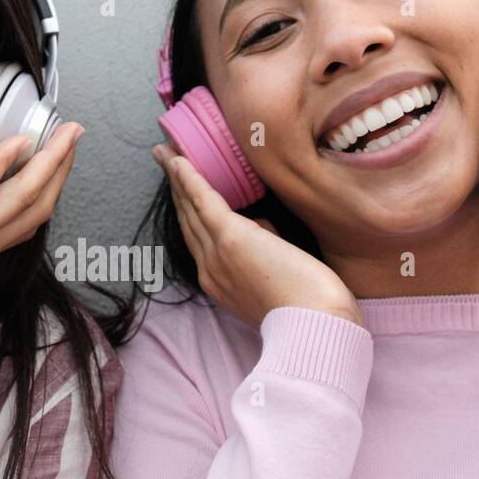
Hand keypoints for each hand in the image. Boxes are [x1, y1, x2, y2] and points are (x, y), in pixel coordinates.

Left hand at [0, 121, 83, 370]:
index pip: (20, 221)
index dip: (43, 189)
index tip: (55, 161)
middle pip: (34, 205)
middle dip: (59, 167)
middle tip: (76, 133)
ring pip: (20, 197)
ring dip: (49, 160)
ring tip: (68, 130)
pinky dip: (2, 164)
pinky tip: (20, 140)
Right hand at [153, 143, 362, 327]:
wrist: (313, 325)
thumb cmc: (309, 307)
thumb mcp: (277, 275)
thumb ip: (265, 249)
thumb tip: (261, 226)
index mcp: (221, 283)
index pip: (200, 240)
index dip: (190, 212)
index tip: (183, 191)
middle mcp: (210, 270)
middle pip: (188, 222)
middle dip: (176, 191)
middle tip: (165, 162)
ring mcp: (216, 255)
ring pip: (190, 209)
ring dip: (177, 178)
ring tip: (166, 153)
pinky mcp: (230, 239)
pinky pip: (203, 201)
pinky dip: (189, 179)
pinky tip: (178, 160)